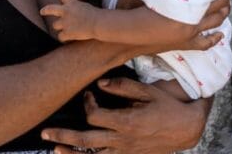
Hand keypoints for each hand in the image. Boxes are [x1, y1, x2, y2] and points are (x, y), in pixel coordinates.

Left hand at [41, 0, 99, 41]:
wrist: (98, 23)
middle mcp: (65, 11)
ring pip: (55, 25)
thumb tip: (77, 16)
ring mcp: (65, 22)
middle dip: (45, 10)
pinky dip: (64, 38)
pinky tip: (68, 39)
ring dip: (60, 27)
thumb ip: (79, 9)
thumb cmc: (97, 15)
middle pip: (50, 9)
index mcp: (72, 3)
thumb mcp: (87, 8)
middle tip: (42, 11)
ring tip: (66, 29)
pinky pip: (60, 37)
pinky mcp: (66, 32)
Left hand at [41, 77, 209, 152]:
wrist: (187, 129)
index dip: (86, 104)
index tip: (88, 95)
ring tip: (54, 150)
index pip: (94, 115)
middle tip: (45, 133)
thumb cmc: (167, 107)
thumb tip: (100, 84)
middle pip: (86, 141)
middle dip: (63, 136)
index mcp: (126, 122)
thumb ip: (123, 87)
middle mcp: (122, 140)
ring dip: (71, 153)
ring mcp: (125, 152)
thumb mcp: (148, 92)